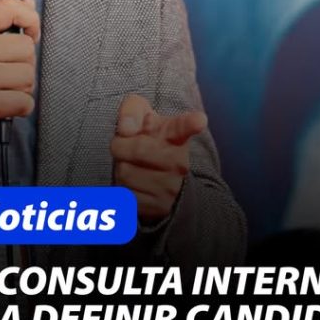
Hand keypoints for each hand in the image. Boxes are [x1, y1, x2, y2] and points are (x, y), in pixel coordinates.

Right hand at [0, 0, 39, 139]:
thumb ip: (5, 20)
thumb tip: (29, 0)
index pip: (8, 7)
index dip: (30, 18)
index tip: (30, 33)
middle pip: (27, 49)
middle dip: (22, 64)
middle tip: (4, 72)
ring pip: (28, 77)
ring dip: (21, 87)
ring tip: (2, 89)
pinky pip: (24, 102)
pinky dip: (19, 107)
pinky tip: (3, 104)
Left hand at [110, 94, 205, 221]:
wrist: (158, 182)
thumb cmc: (147, 141)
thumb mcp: (142, 118)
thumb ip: (132, 111)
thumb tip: (125, 129)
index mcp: (176, 136)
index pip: (184, 127)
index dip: (191, 123)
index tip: (199, 120)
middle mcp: (178, 162)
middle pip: (139, 149)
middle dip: (121, 145)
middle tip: (123, 146)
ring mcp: (169, 187)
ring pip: (126, 173)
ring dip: (120, 167)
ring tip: (131, 165)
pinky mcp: (157, 207)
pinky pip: (125, 194)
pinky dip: (121, 186)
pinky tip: (133, 183)